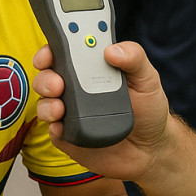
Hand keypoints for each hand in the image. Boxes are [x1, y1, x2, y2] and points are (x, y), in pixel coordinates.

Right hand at [33, 41, 172, 182]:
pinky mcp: (68, 136)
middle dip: (46, 76)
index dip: (53, 47)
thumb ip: (134, 58)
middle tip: (58, 83)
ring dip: (47, 103)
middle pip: (47, 75)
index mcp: (92, 68)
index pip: (65, 51)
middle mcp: (76, 87)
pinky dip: (53, 128)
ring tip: (61, 108)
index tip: (52, 49)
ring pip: (44, 102)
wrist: (151, 149)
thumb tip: (113, 49)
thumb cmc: (148, 109)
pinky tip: (63, 128)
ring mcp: (70, 112)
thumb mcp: (148, 78)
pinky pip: (52, 131)